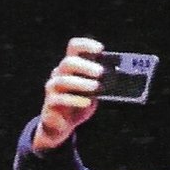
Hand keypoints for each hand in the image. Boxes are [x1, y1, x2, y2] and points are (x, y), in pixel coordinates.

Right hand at [31, 36, 104, 152]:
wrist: (61, 125)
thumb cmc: (79, 103)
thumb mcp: (93, 91)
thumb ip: (101, 82)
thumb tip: (119, 77)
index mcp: (71, 66)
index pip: (74, 47)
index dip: (86, 45)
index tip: (100, 49)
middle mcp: (60, 73)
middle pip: (68, 62)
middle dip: (85, 66)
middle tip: (101, 72)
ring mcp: (53, 88)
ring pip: (63, 80)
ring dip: (81, 83)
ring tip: (97, 87)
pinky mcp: (50, 103)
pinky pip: (59, 99)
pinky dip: (75, 100)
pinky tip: (87, 102)